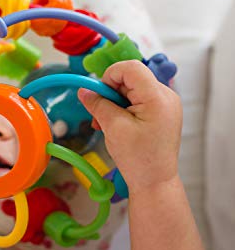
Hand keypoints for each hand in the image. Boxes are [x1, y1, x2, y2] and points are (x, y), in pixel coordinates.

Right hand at [77, 60, 181, 193]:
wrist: (154, 181)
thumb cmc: (138, 159)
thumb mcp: (113, 128)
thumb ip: (98, 105)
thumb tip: (84, 91)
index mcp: (158, 98)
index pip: (131, 68)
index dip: (110, 76)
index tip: (98, 94)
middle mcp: (166, 96)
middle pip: (131, 79)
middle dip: (110, 94)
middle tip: (99, 116)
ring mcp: (165, 104)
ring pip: (132, 90)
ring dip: (114, 103)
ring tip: (106, 124)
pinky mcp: (161, 112)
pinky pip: (138, 101)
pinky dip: (123, 109)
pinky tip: (116, 125)